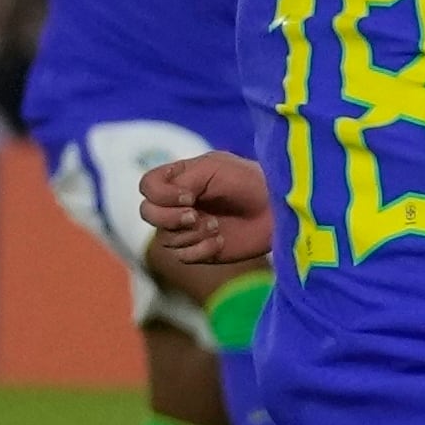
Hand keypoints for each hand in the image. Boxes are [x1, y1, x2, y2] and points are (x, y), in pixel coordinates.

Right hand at [139, 151, 274, 264]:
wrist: (278, 208)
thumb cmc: (249, 181)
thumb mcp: (214, 168)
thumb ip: (184, 179)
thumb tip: (169, 201)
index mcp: (180, 180)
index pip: (147, 187)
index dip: (160, 195)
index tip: (189, 195)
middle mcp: (179, 204)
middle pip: (148, 214)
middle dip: (169, 217)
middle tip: (195, 215)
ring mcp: (189, 228)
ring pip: (165, 238)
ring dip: (190, 234)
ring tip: (216, 226)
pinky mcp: (202, 250)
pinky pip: (183, 256)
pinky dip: (200, 250)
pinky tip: (221, 241)